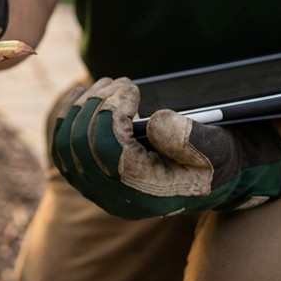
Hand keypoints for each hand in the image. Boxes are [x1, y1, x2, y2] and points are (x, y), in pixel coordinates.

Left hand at [49, 78, 280, 219]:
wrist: (212, 177)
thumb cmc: (216, 159)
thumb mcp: (217, 147)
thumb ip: (189, 137)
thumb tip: (154, 122)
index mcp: (145, 193)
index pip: (107, 150)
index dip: (111, 112)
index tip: (133, 88)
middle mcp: (115, 199)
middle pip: (80, 146)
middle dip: (96, 105)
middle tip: (121, 81)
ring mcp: (98, 191)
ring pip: (66, 146)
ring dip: (81, 108)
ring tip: (107, 84)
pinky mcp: (91, 179)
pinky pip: (63, 149)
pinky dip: (68, 118)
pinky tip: (81, 94)